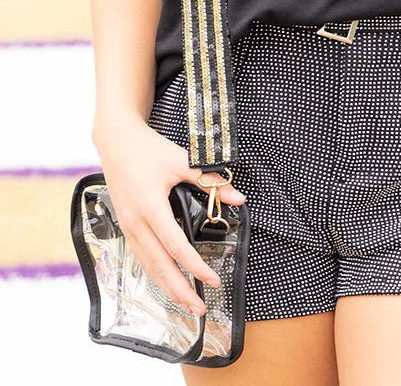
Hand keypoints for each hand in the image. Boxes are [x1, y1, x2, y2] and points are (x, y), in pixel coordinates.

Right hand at [92, 118, 246, 315]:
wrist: (116, 141)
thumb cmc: (148, 150)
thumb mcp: (181, 160)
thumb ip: (209, 180)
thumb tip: (237, 197)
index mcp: (150, 207)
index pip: (176, 246)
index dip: (195, 266)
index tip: (212, 279)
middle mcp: (136, 222)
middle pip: (159, 265)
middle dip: (179, 289)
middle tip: (198, 308)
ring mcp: (128, 226)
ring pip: (147, 265)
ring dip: (166, 286)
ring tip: (184, 303)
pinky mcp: (125, 225)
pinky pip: (140, 256)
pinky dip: (154, 273)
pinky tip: (165, 281)